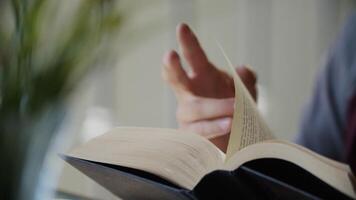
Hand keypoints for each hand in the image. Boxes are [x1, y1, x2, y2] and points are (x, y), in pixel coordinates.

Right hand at [162, 23, 256, 151]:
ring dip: (215, 107)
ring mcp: (188, 114)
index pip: (192, 56)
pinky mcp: (190, 134)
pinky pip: (200, 130)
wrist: (236, 140)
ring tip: (235, 108)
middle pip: (175, 78)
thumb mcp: (246, 92)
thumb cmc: (236, 111)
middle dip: (172, 67)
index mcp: (201, 76)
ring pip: (193, 108)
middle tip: (170, 55)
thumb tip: (242, 71)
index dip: (187, 43)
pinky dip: (215, 126)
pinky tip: (229, 124)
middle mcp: (189, 93)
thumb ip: (246, 80)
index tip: (182, 27)